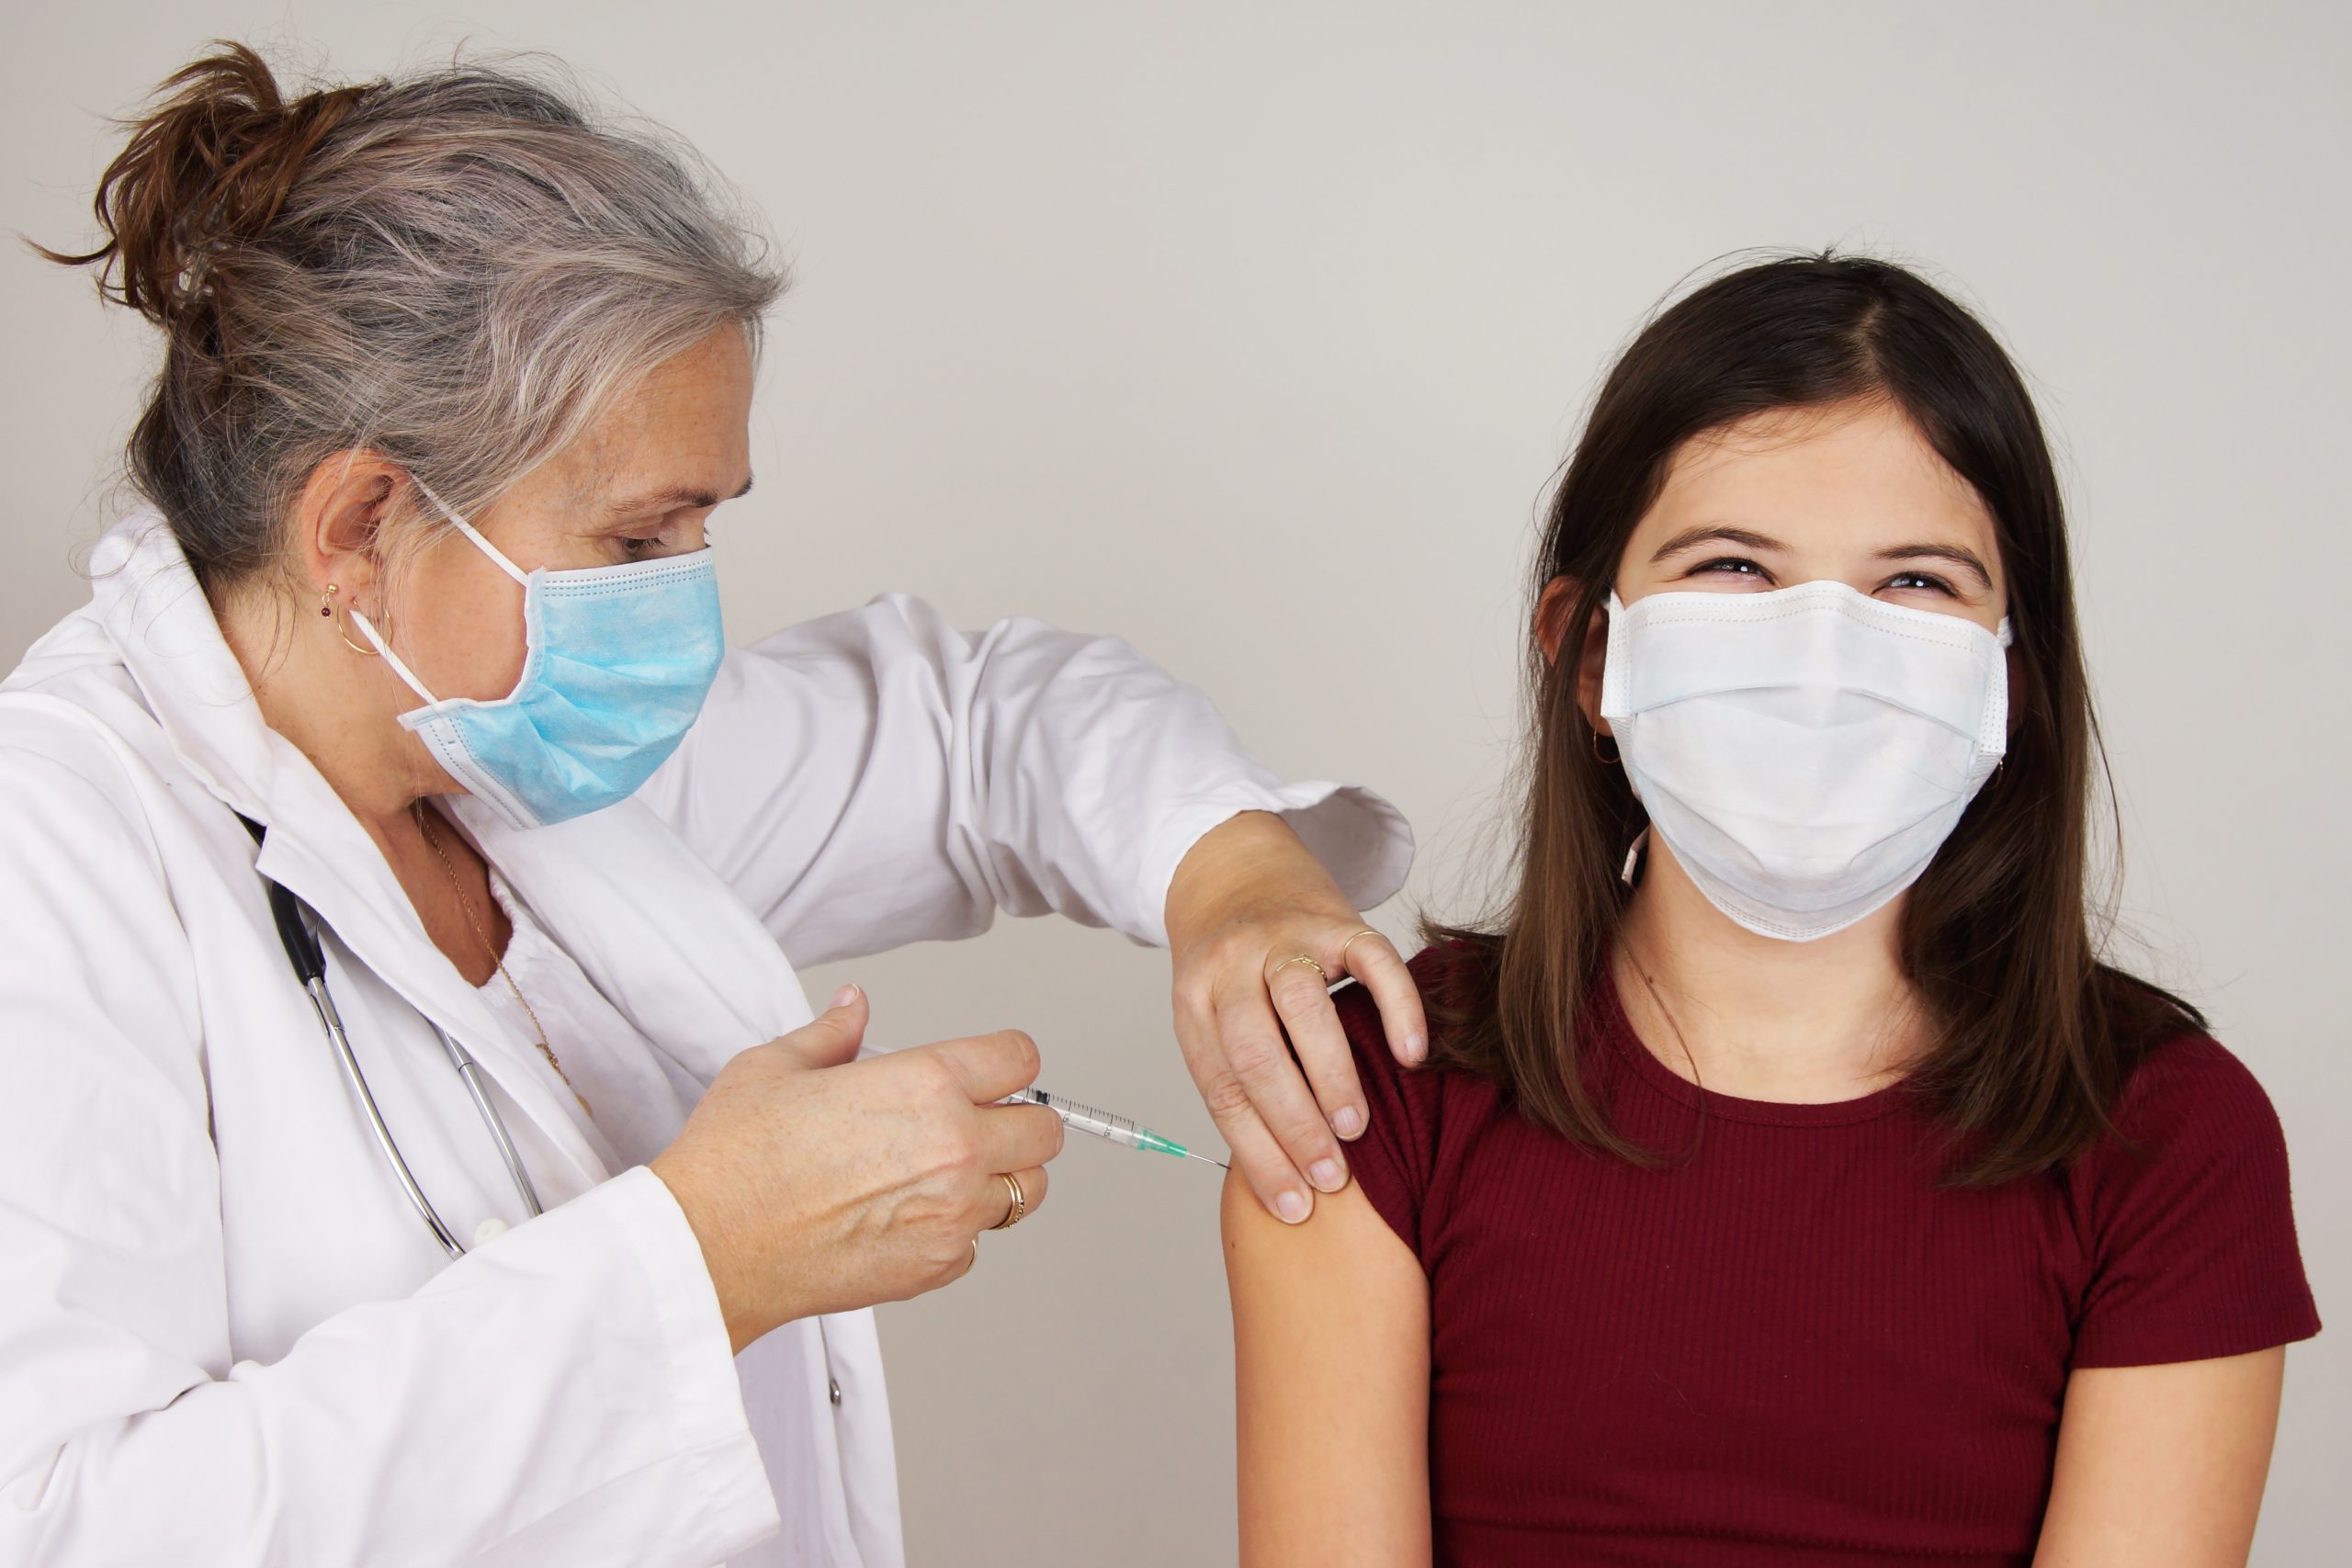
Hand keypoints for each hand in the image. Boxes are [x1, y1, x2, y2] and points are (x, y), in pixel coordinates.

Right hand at [648, 985, 1063, 1352]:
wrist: (707, 1247)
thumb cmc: (734, 1160)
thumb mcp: (776, 1067)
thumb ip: (832, 1033)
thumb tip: (853, 1006)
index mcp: (926, 1083)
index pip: (1020, 1059)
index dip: (1008, 1062)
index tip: (995, 1072)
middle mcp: (955, 1146)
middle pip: (1045, 1130)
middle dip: (1022, 1121)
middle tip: (983, 1124)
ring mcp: (952, 1212)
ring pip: (1025, 1192)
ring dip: (1001, 1179)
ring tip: (950, 1174)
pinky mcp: (937, 1266)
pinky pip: (978, 1245)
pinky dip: (956, 1233)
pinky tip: (907, 1219)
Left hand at [1166, 812, 1426, 1224]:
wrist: (1234, 868)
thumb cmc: (1232, 968)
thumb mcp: (1212, 1016)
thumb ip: (1239, 1076)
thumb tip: (1283, 1175)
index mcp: (1193, 1002)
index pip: (1221, 1090)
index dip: (1256, 1154)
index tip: (1293, 1207)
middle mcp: (1231, 967)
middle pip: (1255, 1053)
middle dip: (1293, 1124)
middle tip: (1331, 1175)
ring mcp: (1283, 938)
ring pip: (1303, 1007)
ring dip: (1331, 1075)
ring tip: (1356, 1128)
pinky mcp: (1336, 918)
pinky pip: (1371, 960)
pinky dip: (1394, 1008)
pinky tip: (1410, 1053)